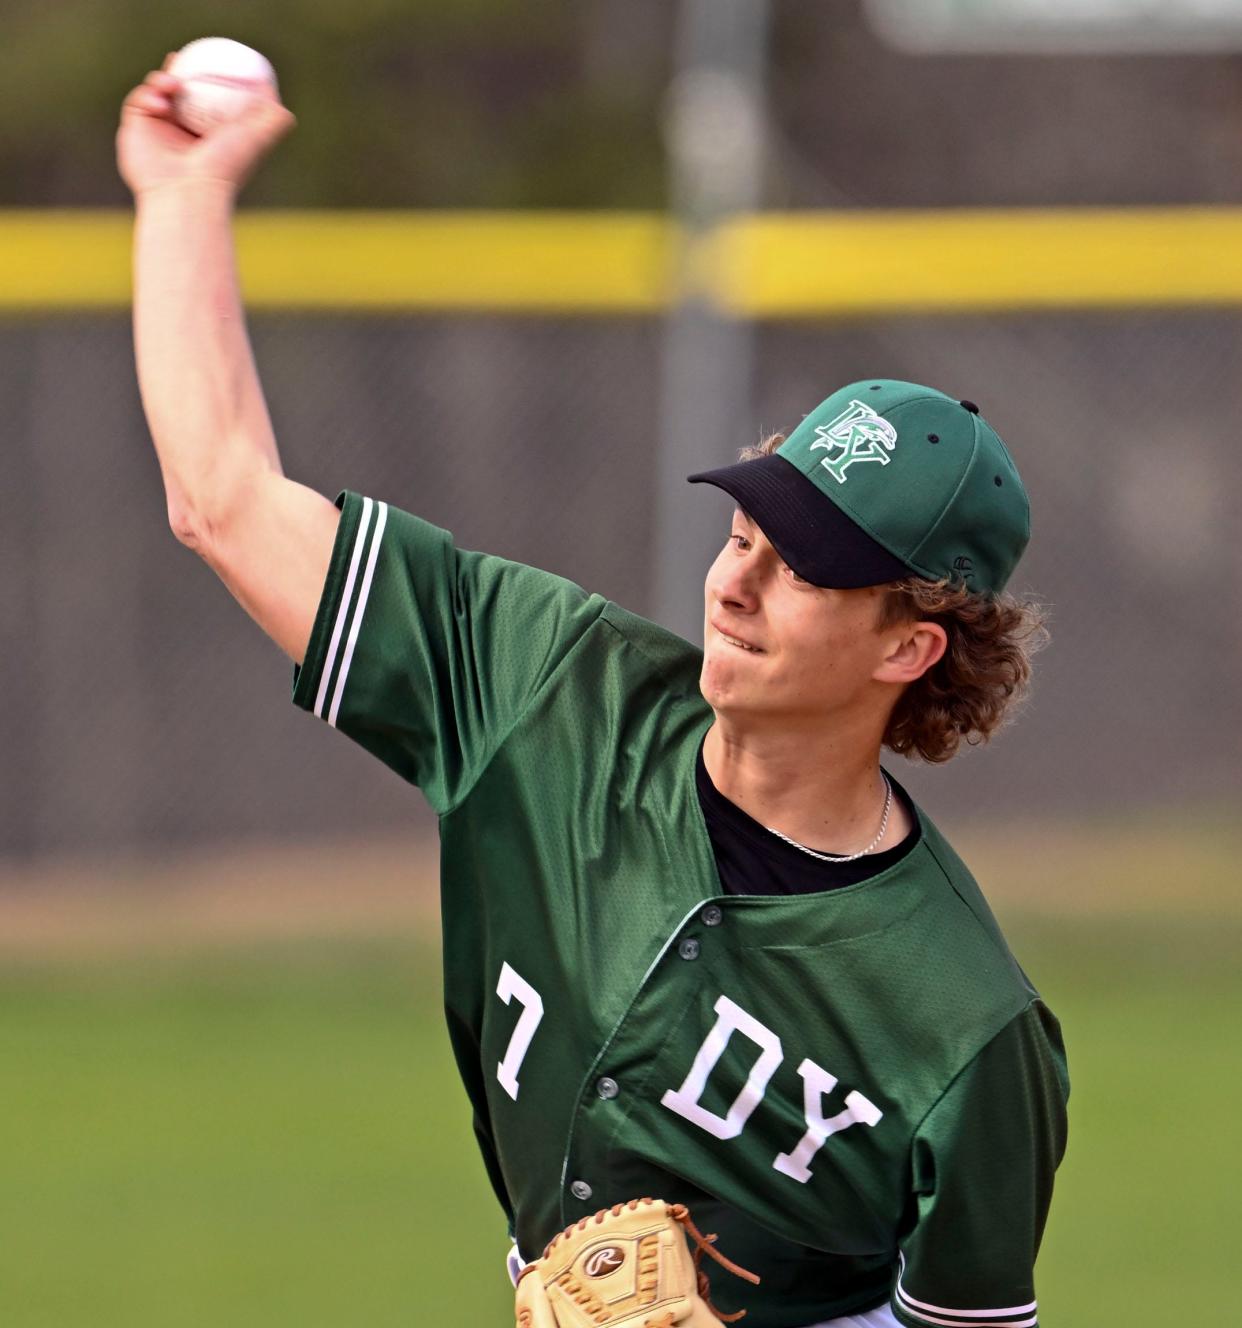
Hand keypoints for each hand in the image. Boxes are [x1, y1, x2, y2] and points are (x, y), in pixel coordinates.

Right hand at [116, 59, 294, 201]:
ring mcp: (157, 133)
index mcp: (209, 137)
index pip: (205, 100)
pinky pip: (138, 100)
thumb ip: (272, 118)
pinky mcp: (135, 131)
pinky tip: (162, 104)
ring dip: (163, 81)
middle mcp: (182, 135)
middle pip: (177, 93)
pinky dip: (149, 95)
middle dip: (177, 71)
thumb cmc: (225, 167)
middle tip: (180, 57)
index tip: (207, 58)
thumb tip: (276, 95)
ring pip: (156, 92)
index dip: (204, 77)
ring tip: (174, 85)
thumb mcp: (257, 139)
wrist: (189, 191)